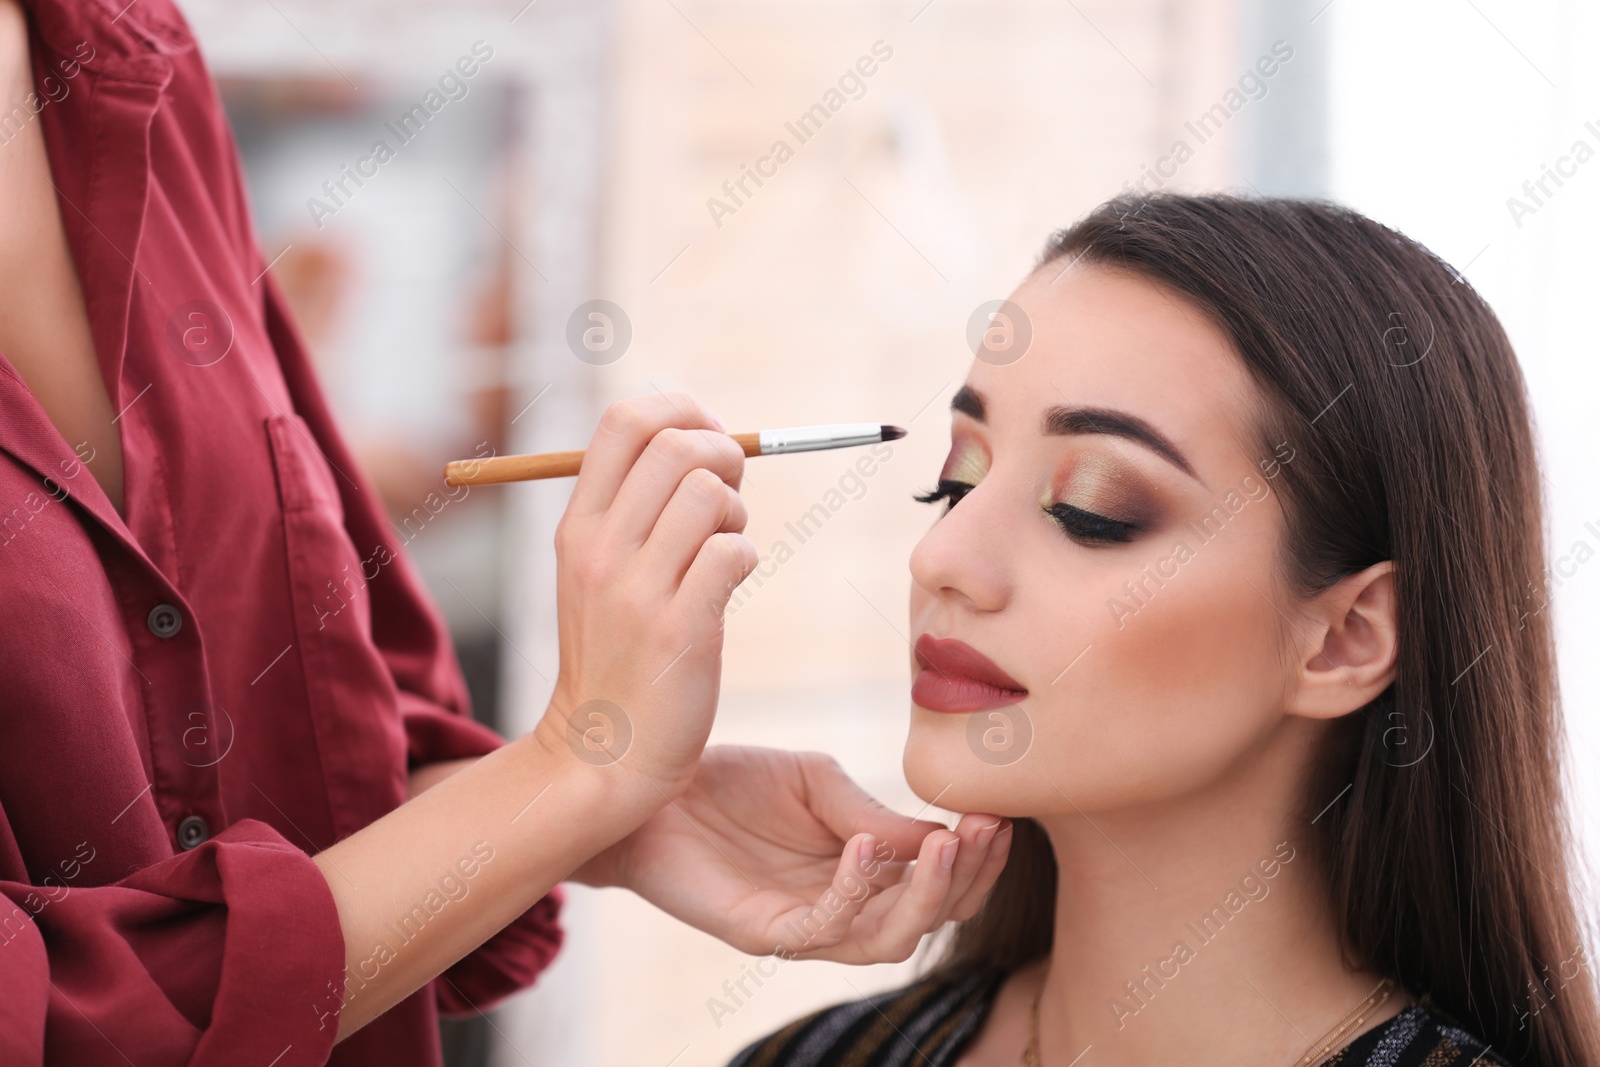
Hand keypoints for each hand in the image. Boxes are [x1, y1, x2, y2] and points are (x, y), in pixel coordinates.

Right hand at [530, 393, 756, 807]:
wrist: (603, 751)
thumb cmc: (619, 654)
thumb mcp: (602, 572)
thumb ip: (638, 510)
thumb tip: (706, 444)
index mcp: (578, 525)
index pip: (623, 420)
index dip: (681, 409)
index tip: (710, 437)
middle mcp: (600, 548)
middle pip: (676, 446)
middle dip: (724, 455)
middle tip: (731, 497)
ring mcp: (636, 589)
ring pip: (708, 493)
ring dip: (737, 511)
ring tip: (727, 546)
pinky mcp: (678, 629)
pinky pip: (731, 553)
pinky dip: (746, 556)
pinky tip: (732, 582)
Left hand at [573, 746, 1013, 963]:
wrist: (649, 786)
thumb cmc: (729, 780)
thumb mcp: (815, 780)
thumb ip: (870, 809)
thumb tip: (940, 835)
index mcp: (862, 870)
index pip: (937, 882)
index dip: (975, 856)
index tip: (997, 814)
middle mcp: (840, 906)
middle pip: (926, 920)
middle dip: (966, 879)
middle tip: (983, 830)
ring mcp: (803, 925)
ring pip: (888, 940)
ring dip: (927, 895)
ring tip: (946, 842)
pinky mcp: (762, 931)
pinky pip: (825, 927)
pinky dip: (855, 889)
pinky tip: (865, 845)